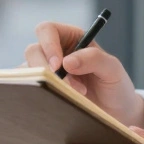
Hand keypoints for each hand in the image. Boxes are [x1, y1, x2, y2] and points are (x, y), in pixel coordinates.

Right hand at [24, 21, 143, 127]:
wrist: (116, 113)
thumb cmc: (115, 86)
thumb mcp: (112, 69)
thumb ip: (94, 59)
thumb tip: (67, 62)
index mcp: (71, 38)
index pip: (47, 30)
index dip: (48, 45)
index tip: (58, 66)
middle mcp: (55, 52)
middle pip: (33, 51)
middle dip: (45, 69)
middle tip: (65, 87)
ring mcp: (46, 72)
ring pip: (27, 71)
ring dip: (44, 84)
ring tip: (71, 97)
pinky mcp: (42, 90)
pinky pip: (29, 90)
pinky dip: (38, 96)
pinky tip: (57, 104)